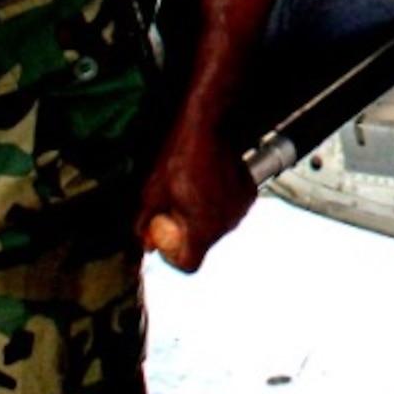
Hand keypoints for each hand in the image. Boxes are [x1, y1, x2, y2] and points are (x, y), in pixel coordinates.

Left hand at [135, 115, 254, 272]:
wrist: (207, 129)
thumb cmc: (179, 158)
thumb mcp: (151, 192)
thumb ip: (144, 224)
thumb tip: (145, 243)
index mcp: (202, 229)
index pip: (190, 265)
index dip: (175, 259)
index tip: (169, 245)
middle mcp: (225, 225)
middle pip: (204, 246)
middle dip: (189, 235)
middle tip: (176, 213)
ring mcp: (240, 210)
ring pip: (218, 229)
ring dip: (205, 220)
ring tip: (193, 195)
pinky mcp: (249, 195)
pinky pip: (231, 212)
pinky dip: (220, 206)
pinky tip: (209, 187)